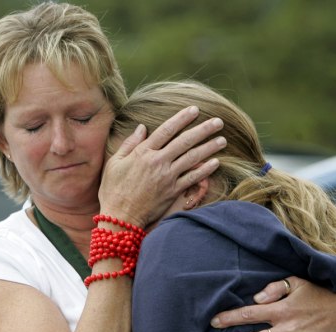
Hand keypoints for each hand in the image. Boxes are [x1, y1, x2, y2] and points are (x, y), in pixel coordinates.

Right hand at [99, 106, 225, 226]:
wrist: (121, 217)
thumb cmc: (114, 189)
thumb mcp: (115, 163)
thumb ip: (129, 144)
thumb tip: (142, 128)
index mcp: (143, 152)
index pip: (166, 130)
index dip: (182, 118)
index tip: (194, 110)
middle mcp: (158, 162)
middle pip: (185, 141)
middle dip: (203, 129)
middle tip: (218, 121)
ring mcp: (167, 177)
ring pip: (192, 158)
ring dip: (209, 147)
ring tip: (222, 139)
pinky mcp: (173, 191)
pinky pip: (193, 178)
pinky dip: (205, 170)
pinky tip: (216, 162)